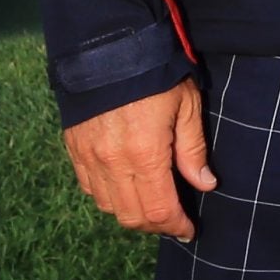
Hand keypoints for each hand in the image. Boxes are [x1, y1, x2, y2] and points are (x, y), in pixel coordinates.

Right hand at [62, 78, 217, 239]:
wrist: (107, 48)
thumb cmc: (156, 74)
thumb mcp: (186, 106)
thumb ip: (193, 150)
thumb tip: (204, 184)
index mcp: (144, 155)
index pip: (159, 210)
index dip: (176, 226)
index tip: (189, 231)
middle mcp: (112, 164)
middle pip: (132, 216)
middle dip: (156, 225)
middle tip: (174, 220)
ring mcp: (89, 159)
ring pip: (109, 207)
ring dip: (132, 214)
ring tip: (153, 205)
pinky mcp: (74, 150)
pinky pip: (90, 189)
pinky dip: (109, 198)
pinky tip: (127, 188)